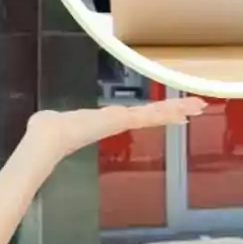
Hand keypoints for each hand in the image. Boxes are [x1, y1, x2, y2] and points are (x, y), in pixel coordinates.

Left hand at [25, 97, 206, 161]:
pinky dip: (166, 111)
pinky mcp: (120, 121)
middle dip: (173, 112)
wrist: (47, 138)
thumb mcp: (55, 121)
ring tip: (198, 105)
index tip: (169, 112)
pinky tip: (184, 109)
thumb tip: (44, 121)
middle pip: (150, 115)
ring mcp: (120, 122)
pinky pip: (147, 114)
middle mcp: (116, 122)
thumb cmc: (47, 128)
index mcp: (103, 120)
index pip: (134, 114)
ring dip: (176, 109)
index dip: (152, 112)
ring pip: (153, 114)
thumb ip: (54, 120)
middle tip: (197, 108)